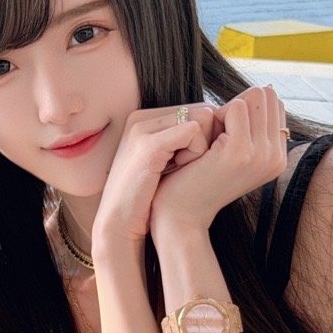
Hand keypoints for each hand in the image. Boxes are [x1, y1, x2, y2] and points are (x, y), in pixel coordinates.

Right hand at [92, 102, 218, 249]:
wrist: (118, 223)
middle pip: (202, 110)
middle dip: (206, 139)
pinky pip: (194, 132)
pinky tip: (181, 171)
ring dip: (202, 146)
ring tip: (180, 169)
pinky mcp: (149, 145)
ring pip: (201, 118)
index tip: (185, 162)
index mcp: (142, 119)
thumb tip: (214, 122)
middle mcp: (140, 118)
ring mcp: (142, 129)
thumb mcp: (160, 161)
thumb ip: (179, 139)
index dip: (205, 136)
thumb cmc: (145, 198)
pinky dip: (196, 153)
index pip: (196, 109)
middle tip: (184, 167)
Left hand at [150, 86, 287, 234]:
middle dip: (236, 107)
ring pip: (252, 97)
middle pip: (265, 96)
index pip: (272, 103)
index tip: (221, 139)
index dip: (243, 110)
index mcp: (277, 156)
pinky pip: (234, 106)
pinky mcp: (240, 151)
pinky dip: (213, 117)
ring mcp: (261, 154)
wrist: (179, 215)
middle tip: (212, 140)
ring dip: (223, 112)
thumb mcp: (231, 152)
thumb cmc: (196, 179)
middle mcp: (276, 156)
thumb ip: (250, 126)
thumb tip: (263, 87)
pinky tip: (200, 147)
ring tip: (207, 145)